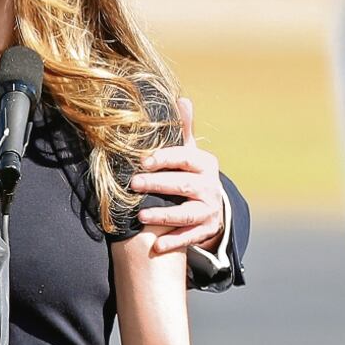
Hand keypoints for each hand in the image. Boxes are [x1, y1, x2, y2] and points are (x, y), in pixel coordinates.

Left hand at [131, 97, 224, 254]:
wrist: (211, 203)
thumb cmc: (190, 172)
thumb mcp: (188, 151)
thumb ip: (183, 129)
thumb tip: (182, 99)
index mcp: (204, 163)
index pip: (185, 158)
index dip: (165, 158)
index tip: (143, 160)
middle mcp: (210, 186)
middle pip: (183, 185)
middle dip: (158, 184)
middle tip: (133, 184)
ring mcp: (210, 210)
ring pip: (188, 214)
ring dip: (164, 215)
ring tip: (141, 216)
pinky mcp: (206, 230)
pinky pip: (190, 238)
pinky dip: (174, 242)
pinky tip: (156, 246)